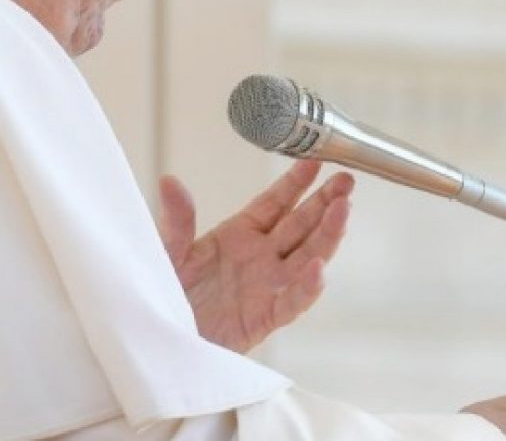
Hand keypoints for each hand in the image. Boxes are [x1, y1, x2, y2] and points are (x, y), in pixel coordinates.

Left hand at [158, 161, 353, 353]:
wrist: (160, 345)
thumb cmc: (164, 297)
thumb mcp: (168, 253)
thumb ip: (177, 221)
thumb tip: (169, 182)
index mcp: (238, 236)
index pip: (274, 204)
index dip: (296, 183)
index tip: (315, 160)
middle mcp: (259, 258)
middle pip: (301, 225)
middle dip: (325, 202)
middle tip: (345, 181)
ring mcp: (267, 287)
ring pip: (308, 257)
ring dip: (327, 235)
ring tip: (343, 210)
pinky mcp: (265, 319)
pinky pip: (292, 302)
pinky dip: (307, 287)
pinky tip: (319, 268)